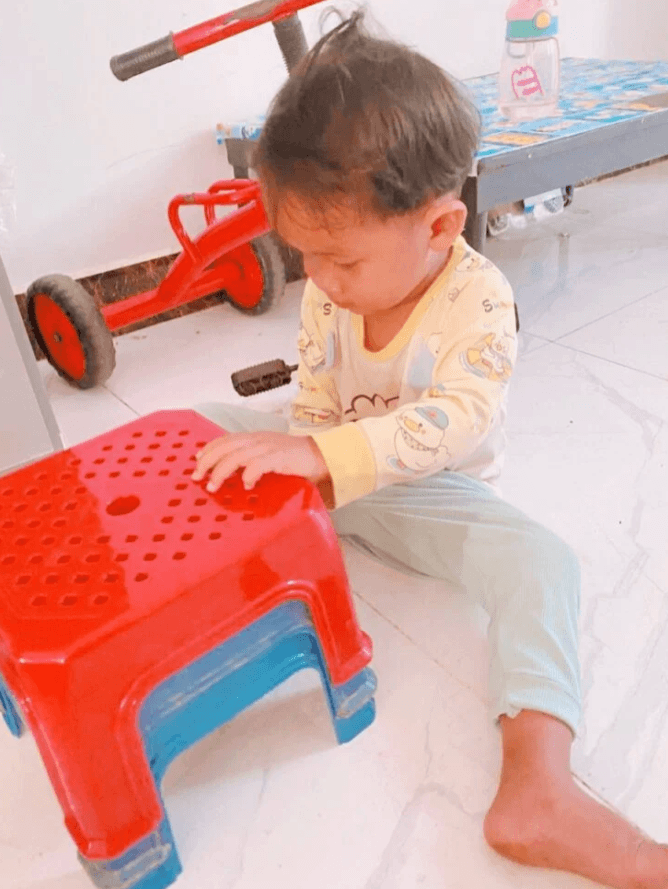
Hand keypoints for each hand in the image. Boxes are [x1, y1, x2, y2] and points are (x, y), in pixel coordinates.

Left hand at [191, 431, 329, 492]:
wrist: (320, 456)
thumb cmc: (294, 459)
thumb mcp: (268, 453)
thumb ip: (251, 459)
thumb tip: (233, 473)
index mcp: (254, 438)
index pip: (225, 439)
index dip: (209, 449)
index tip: (197, 460)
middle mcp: (258, 440)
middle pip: (225, 448)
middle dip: (207, 462)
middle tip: (197, 477)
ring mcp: (267, 448)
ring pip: (235, 457)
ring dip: (221, 472)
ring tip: (214, 486)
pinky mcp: (278, 458)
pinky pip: (256, 465)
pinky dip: (248, 475)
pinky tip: (246, 485)